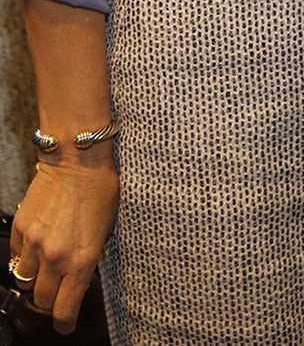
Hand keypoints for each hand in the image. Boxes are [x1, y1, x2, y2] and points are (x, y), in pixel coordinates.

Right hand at [10, 155, 118, 334]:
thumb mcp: (106, 229)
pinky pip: (17, 256)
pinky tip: (39, 245)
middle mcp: (55, 257)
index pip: (64, 310)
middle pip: (42, 301)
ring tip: (49, 267)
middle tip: (59, 293)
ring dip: (36, 278)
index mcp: (82, 260)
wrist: (78, 158)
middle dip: (51, 302)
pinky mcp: (21, 228)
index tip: (67, 325)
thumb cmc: (101, 189)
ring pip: (25, 280)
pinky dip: (26, 256)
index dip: (65, 323)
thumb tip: (79, 280)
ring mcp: (34, 243)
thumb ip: (90, 259)